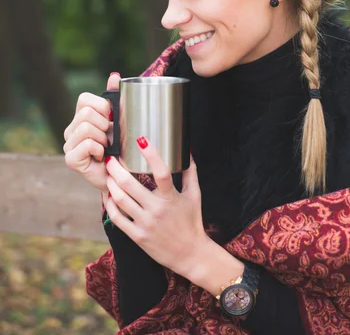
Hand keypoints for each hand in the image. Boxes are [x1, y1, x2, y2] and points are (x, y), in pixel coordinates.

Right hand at [63, 72, 119, 191]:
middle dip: (105, 125)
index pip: (84, 99)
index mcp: (80, 117)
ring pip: (87, 127)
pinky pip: (87, 144)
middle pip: (86, 113)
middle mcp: (70, 130)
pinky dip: (99, 149)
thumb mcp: (120, 119)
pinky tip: (101, 157)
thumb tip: (115, 75)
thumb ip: (115, 97)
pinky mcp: (70, 159)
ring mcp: (68, 145)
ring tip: (106, 148)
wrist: (122, 176)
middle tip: (110, 138)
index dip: (102, 107)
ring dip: (103, 138)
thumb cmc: (121, 148)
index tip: (111, 120)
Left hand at [104, 138, 208, 277]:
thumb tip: (188, 151)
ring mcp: (146, 224)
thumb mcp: (195, 196)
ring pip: (121, 200)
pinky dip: (110, 205)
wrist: (190, 254)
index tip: (141, 139)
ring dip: (111, 185)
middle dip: (117, 169)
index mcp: (172, 198)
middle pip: (131, 185)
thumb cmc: (192, 222)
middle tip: (111, 158)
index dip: (151, 154)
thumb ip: (190, 172)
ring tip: (108, 174)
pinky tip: (108, 195)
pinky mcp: (137, 236)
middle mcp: (157, 210)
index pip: (161, 172)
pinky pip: (117, 218)